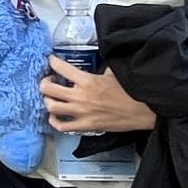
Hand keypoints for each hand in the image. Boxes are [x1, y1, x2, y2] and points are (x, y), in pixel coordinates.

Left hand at [40, 57, 157, 134]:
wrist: (143, 111)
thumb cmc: (130, 92)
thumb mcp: (114, 73)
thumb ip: (100, 69)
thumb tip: (98, 62)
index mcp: (87, 80)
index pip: (61, 67)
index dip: (52, 62)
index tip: (51, 61)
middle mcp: (80, 96)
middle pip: (48, 88)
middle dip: (44, 82)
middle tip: (49, 80)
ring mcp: (81, 112)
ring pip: (51, 106)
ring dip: (47, 100)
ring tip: (52, 97)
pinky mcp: (85, 126)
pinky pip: (61, 126)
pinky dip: (54, 121)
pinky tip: (56, 116)